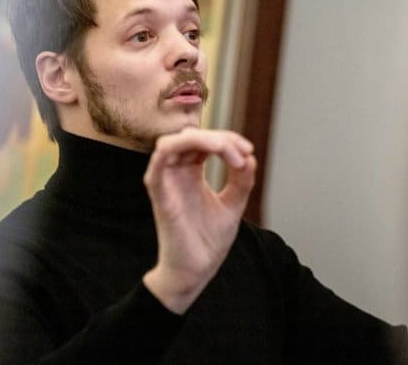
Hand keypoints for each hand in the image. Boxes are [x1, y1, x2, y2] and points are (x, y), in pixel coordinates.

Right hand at [142, 128, 256, 313]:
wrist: (196, 271)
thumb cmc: (208, 241)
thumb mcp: (232, 205)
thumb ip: (241, 181)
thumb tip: (250, 157)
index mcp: (191, 172)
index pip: (204, 141)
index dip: (227, 139)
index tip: (248, 152)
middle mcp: (176, 173)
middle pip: (190, 136)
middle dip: (219, 138)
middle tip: (242, 153)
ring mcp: (165, 182)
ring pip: (171, 142)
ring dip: (199, 139)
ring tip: (225, 150)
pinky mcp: (159, 195)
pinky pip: (157, 164)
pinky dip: (173, 149)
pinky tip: (201, 150)